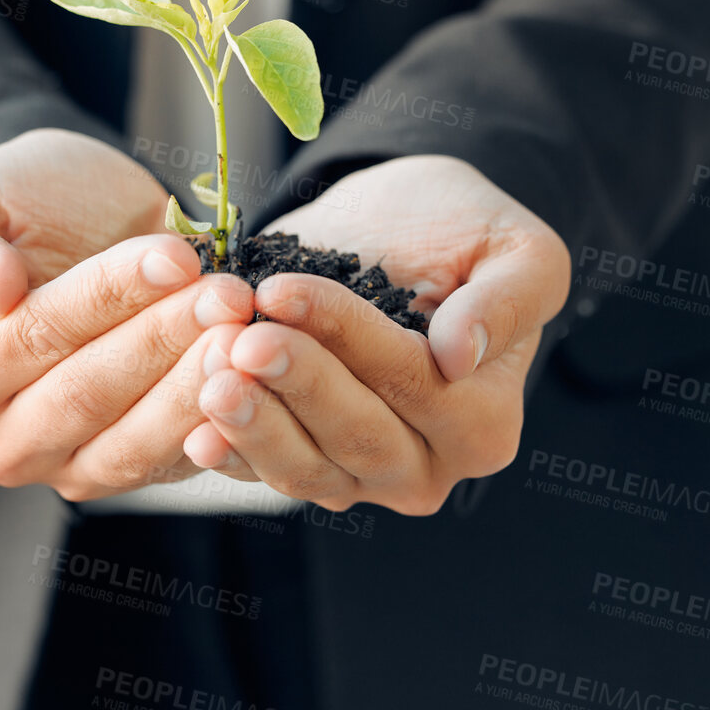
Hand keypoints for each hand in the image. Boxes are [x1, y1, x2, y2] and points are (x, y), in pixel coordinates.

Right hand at [0, 127, 254, 500]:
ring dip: (198, 387)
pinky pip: (174, 463)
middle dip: (165, 341)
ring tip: (248, 332)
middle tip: (231, 296)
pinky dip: (219, 427)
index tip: (176, 257)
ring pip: (134, 441)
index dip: (109, 295)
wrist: (80, 226)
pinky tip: (259, 383)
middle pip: (88, 394)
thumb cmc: (17, 208)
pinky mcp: (129, 477)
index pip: (35, 335)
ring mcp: (65, 470)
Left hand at [182, 155, 569, 514]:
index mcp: (485, 422)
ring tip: (208, 376)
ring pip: (306, 469)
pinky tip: (193, 429)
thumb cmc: (465, 234)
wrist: (397, 233)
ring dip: (253, 427)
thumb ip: (506, 299)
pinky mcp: (308, 465)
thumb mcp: (517, 248)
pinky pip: (263, 474)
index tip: (282, 291)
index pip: (413, 383)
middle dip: (294, 386)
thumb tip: (461, 355)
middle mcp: (428, 465)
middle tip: (237, 343)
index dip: (346, 338)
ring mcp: (363, 477)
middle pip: (357, 436)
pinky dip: (229, 453)